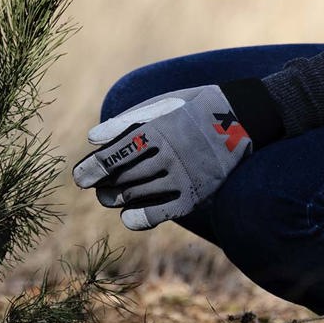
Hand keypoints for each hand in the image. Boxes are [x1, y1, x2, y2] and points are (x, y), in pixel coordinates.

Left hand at [72, 85, 253, 229]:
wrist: (243, 119)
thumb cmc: (192, 108)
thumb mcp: (161, 105)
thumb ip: (126, 122)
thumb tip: (92, 138)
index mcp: (158, 131)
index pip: (115, 156)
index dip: (93, 168)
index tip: (80, 177)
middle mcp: (170, 157)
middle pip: (124, 177)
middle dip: (104, 184)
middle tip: (94, 186)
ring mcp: (185, 178)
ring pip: (140, 194)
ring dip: (118, 198)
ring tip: (108, 196)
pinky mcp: (196, 195)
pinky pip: (162, 213)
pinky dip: (140, 217)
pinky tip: (127, 215)